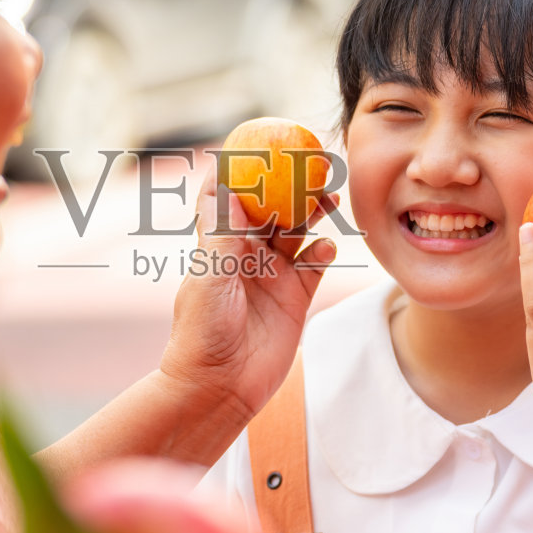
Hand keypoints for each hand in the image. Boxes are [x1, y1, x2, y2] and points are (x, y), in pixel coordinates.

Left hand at [159, 158, 338, 427]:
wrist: (219, 387)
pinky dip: (322, 253)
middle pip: (273, 209)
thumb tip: (225, 184)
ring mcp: (273, 276)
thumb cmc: (202, 333)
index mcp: (220, 245)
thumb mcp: (210, 277)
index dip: (242, 170)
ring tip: (329, 199)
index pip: (230, 197)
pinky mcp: (295, 300)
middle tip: (313, 165)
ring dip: (313, 214)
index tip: (259, 144)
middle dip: (291, 186)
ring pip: (298, 233)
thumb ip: (222, 233)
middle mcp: (248, 256)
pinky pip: (314, 267)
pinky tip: (324, 250)